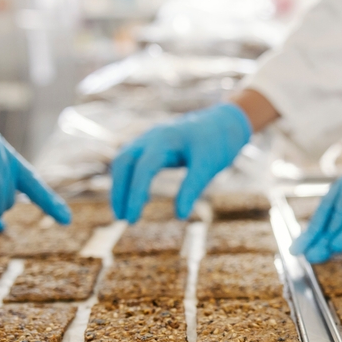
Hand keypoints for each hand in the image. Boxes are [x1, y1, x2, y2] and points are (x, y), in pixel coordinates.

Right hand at [111, 103, 251, 222]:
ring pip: (123, 161)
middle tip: (122, 220)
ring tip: (125, 214)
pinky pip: (131, 161)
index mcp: (165, 139)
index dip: (134, 195)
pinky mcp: (151, 145)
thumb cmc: (217, 143)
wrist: (223, 122)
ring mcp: (148, 139)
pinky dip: (129, 180)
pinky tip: (139, 199)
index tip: (132, 220)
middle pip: (123, 162)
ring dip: (120, 187)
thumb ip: (192, 188)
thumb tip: (180, 216)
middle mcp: (152, 136)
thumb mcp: (208, 166)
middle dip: (118, 191)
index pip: (143, 168)